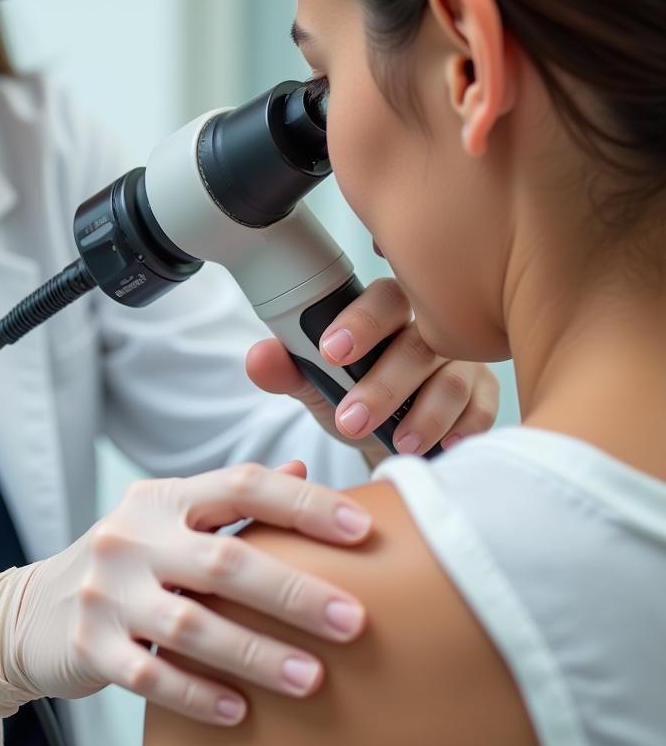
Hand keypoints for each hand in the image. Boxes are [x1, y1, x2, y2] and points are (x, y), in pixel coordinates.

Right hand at [13, 462, 370, 724]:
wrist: (32, 610)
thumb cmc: (125, 561)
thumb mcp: (169, 518)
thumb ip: (232, 500)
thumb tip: (302, 470)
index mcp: (163, 499)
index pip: (240, 485)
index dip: (303, 503)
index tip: (361, 529)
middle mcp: (133, 537)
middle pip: (224, 561)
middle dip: (294, 593)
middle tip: (353, 622)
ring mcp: (108, 592)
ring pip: (192, 625)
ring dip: (257, 653)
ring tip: (313, 678)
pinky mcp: (89, 646)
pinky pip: (150, 676)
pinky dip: (198, 694)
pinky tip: (241, 711)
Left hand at [246, 278, 498, 463]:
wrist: (390, 438)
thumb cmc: (354, 395)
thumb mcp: (316, 385)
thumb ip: (289, 370)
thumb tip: (259, 359)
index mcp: (386, 313)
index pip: (382, 299)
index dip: (359, 322)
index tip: (330, 354)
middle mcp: (430, 328)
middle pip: (420, 340)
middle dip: (385, 382)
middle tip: (350, 419)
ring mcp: (463, 359)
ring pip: (452, 379)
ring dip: (423, 415)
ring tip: (396, 443)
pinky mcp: (485, 392)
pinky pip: (483, 407)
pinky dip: (465, 428)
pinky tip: (447, 446)